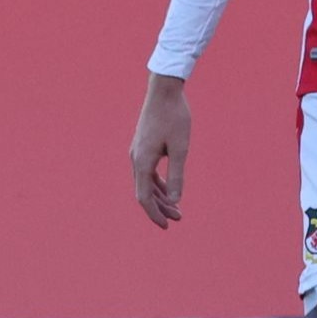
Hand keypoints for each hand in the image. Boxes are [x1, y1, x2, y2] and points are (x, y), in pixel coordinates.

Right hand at [126, 71, 194, 228]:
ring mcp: (137, 152)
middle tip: (178, 218)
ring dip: (160, 196)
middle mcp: (136, 159)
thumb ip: (177, 175)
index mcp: (142, 161)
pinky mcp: (142, 146)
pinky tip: (169, 188)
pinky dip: (158, 183)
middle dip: (160, 207)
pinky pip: (147, 172)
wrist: (163, 91)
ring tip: (176, 207)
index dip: (154, 213)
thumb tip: (176, 199)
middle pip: (144, 192)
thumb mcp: (180, 148)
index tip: (167, 226)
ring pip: (145, 182)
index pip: (144, 197)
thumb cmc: (174, 117)